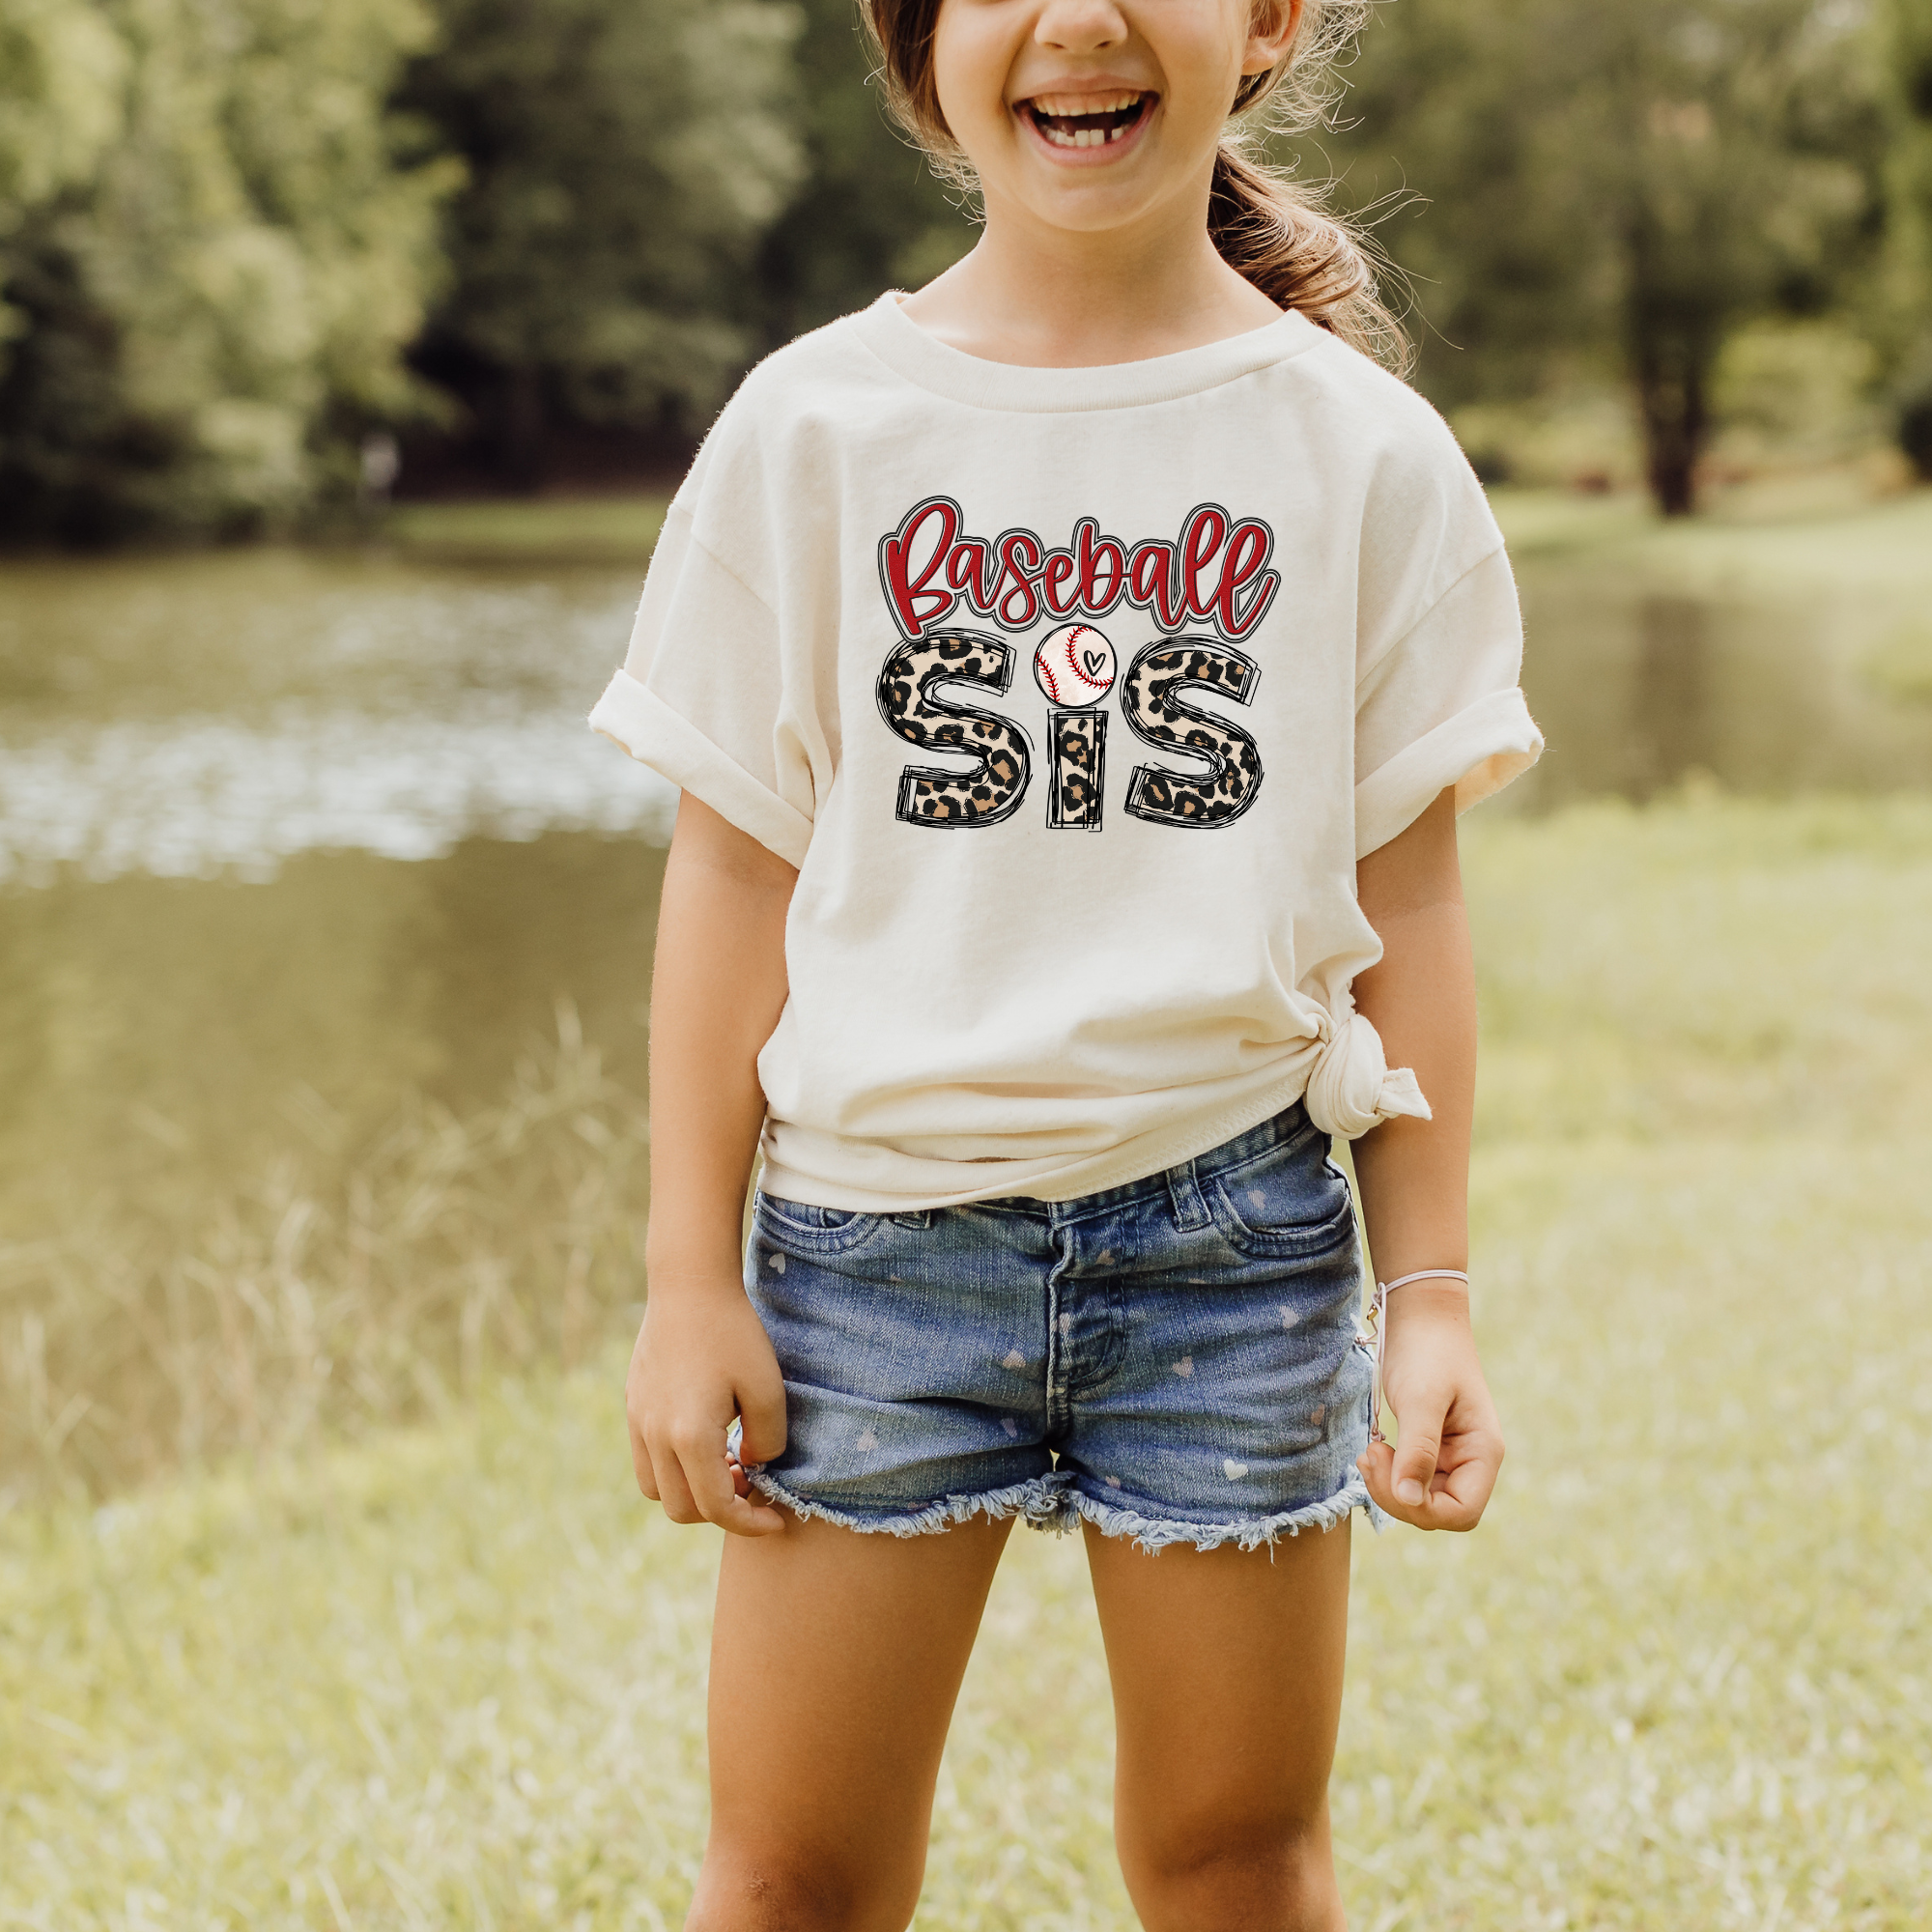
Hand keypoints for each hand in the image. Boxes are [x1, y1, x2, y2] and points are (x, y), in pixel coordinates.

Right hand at [626, 1273, 788, 1537]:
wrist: (689, 1287)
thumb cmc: (735, 1334)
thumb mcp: (768, 1389)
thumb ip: (767, 1442)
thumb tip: (752, 1467)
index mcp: (690, 1436)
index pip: (717, 1508)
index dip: (750, 1524)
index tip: (776, 1520)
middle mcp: (655, 1437)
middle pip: (682, 1509)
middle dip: (721, 1510)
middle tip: (752, 1481)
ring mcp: (638, 1423)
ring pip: (656, 1491)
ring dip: (691, 1492)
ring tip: (726, 1462)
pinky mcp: (633, 1408)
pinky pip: (646, 1462)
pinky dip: (674, 1469)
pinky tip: (704, 1439)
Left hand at [1355, 1281, 1503, 1530]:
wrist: (1420, 1316)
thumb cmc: (1426, 1351)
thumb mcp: (1420, 1400)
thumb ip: (1418, 1451)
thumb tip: (1410, 1502)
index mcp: (1483, 1452)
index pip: (1462, 1511)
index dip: (1424, 1509)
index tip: (1390, 1474)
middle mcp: (1472, 1460)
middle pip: (1440, 1511)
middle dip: (1400, 1497)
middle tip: (1370, 1458)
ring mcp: (1451, 1455)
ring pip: (1422, 1499)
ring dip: (1390, 1486)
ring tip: (1368, 1453)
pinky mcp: (1430, 1447)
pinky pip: (1411, 1478)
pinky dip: (1389, 1473)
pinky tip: (1373, 1450)